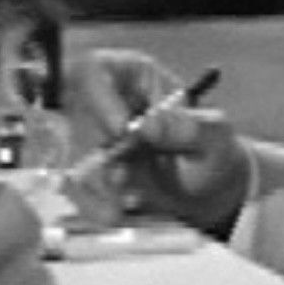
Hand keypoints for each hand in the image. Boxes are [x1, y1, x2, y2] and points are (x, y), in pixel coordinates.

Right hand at [64, 48, 248, 234]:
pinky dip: (90, 202)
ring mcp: (90, 137)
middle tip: (122, 178)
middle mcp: (103, 101)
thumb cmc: (211, 151)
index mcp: (132, 74)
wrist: (206, 192)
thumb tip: (149, 125)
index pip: (96, 70)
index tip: (119, 129)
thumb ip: (188, 126)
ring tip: (126, 204)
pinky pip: (73, 184)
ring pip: (69, 153)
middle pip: (74, 114)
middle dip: (96, 151)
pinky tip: (112, 214)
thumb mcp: (213, 135)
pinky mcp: (85, 170)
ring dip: (93, 183)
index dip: (99, 96)